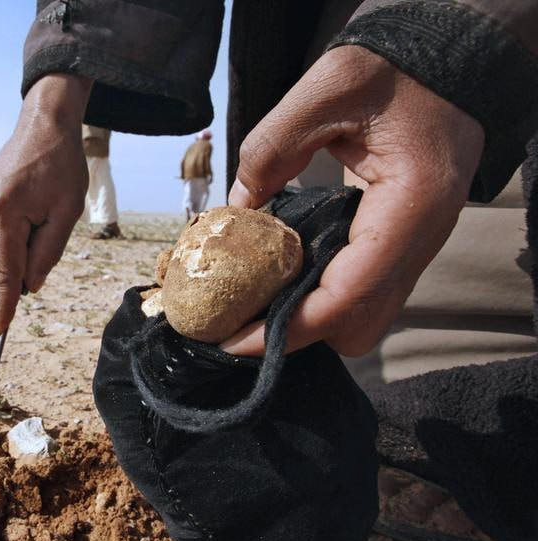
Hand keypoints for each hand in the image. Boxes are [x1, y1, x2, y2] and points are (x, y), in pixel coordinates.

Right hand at [0, 74, 92, 332]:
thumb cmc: (62, 166)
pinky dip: (13, 230)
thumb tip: (29, 286)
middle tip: (50, 223)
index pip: (6, 270)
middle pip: (4, 259)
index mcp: (7, 211)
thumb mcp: (66, 213)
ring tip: (41, 207)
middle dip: (25, 258)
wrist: (44, 123)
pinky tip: (29, 205)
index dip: (4, 302)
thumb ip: (47, 253)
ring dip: (20, 242)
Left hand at [221, 46, 483, 356]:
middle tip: (236, 316)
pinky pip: (362, 289)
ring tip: (251, 299)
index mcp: (411, 205)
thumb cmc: (395, 69)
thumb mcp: (328, 88)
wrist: (445, 62)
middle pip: (359, 323)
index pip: (348, 295)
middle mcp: (421, 237)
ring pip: (364, 314)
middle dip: (298, 331)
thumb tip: (236, 210)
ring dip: (309, 317)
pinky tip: (281, 274)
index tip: (233, 339)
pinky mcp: (401, 240)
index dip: (288, 328)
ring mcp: (416, 243)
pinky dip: (321, 294)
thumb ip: (273, 146)